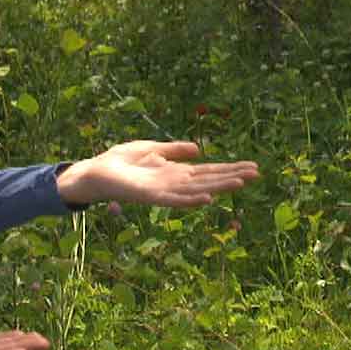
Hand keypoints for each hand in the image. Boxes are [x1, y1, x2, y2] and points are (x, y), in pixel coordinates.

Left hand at [57, 140, 259, 207]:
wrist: (93, 172)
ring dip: (219, 187)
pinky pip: (174, 200)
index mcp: (175, 173)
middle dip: (232, 177)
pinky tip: (207, 199)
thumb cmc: (119, 162)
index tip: (252, 167)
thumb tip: (199, 150)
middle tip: (257, 173)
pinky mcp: (150, 196)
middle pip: (209, 180)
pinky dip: (191, 200)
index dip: (229, 169)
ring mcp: (163, 191)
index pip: (208, 171)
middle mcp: (173, 184)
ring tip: (240, 183)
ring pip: (197, 190)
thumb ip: (174, 150)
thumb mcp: (151, 149)